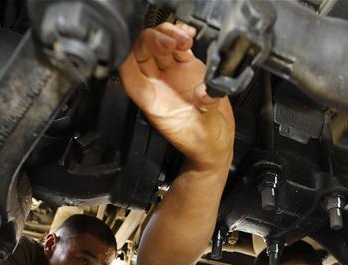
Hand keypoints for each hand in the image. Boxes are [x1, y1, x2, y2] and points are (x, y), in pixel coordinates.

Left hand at [119, 23, 234, 169]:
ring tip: (184, 36)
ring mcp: (174, 76)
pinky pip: (180, 47)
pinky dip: (182, 36)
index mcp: (153, 101)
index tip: (148, 46)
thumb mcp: (205, 131)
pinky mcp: (190, 70)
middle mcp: (160, 86)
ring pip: (161, 46)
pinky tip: (189, 34)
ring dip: (169, 34)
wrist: (217, 147)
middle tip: (171, 39)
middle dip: (154, 39)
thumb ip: (205, 109)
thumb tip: (206, 91)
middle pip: (143, 54)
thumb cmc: (204, 145)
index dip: (131, 55)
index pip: (129, 73)